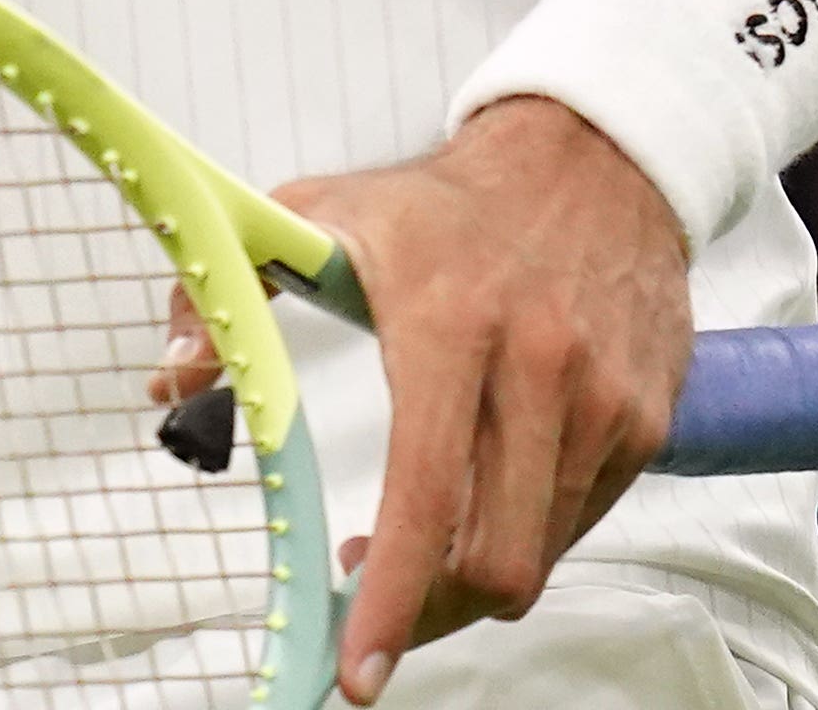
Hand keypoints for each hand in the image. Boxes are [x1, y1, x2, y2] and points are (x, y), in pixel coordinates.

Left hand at [282, 103, 692, 688]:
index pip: (424, 491)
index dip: (387, 597)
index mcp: (449, 321)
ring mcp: (602, 399)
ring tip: (419, 541)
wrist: (590, 158)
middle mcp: (538, 365)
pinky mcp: (644, 420)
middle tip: (371, 607)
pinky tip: (484, 500)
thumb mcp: (321, 217)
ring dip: (471, 578)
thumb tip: (173, 376)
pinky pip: (579, 522)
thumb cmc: (447, 202)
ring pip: (538, 555)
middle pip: (493, 559)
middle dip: (425, 612)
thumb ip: (232, 290)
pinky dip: (526, 535)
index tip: (352, 665)